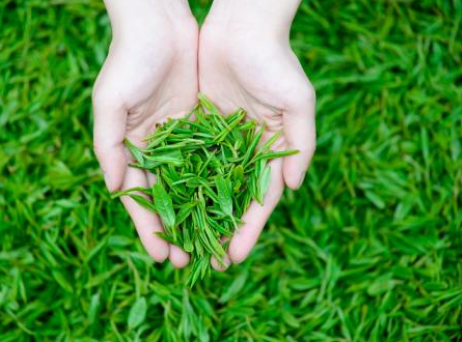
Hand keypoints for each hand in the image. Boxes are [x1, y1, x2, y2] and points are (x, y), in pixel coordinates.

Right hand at [93, 0, 197, 266]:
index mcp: (130, 149)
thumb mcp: (111, 103)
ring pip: (193, 184)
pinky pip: (213, 158)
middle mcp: (155, 149)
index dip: (150, 229)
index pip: (140, 198)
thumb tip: (115, 189)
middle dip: (178, 230)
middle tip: (190, 262)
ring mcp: (181, 139)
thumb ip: (109, 146)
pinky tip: (230, 205)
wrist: (160, 24)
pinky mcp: (203, 124)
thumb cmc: (129, 60)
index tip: (163, 257)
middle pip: (168, 198)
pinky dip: (220, 182)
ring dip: (202, 214)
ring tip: (214, 244)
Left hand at [199, 0, 315, 266]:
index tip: (234, 257)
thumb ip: (301, 146)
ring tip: (181, 245)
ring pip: (204, 186)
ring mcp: (218, 141)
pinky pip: (184, 159)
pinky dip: (175, 183)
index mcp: (269, 152)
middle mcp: (242, 152)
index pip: (258, 200)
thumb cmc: (276, 61)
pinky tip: (165, 206)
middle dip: (218, 231)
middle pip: (229, 200)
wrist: (242, 25)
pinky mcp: (195, 125)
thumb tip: (294, 188)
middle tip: (206, 264)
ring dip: (194, 216)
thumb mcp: (298, 102)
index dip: (248, 230)